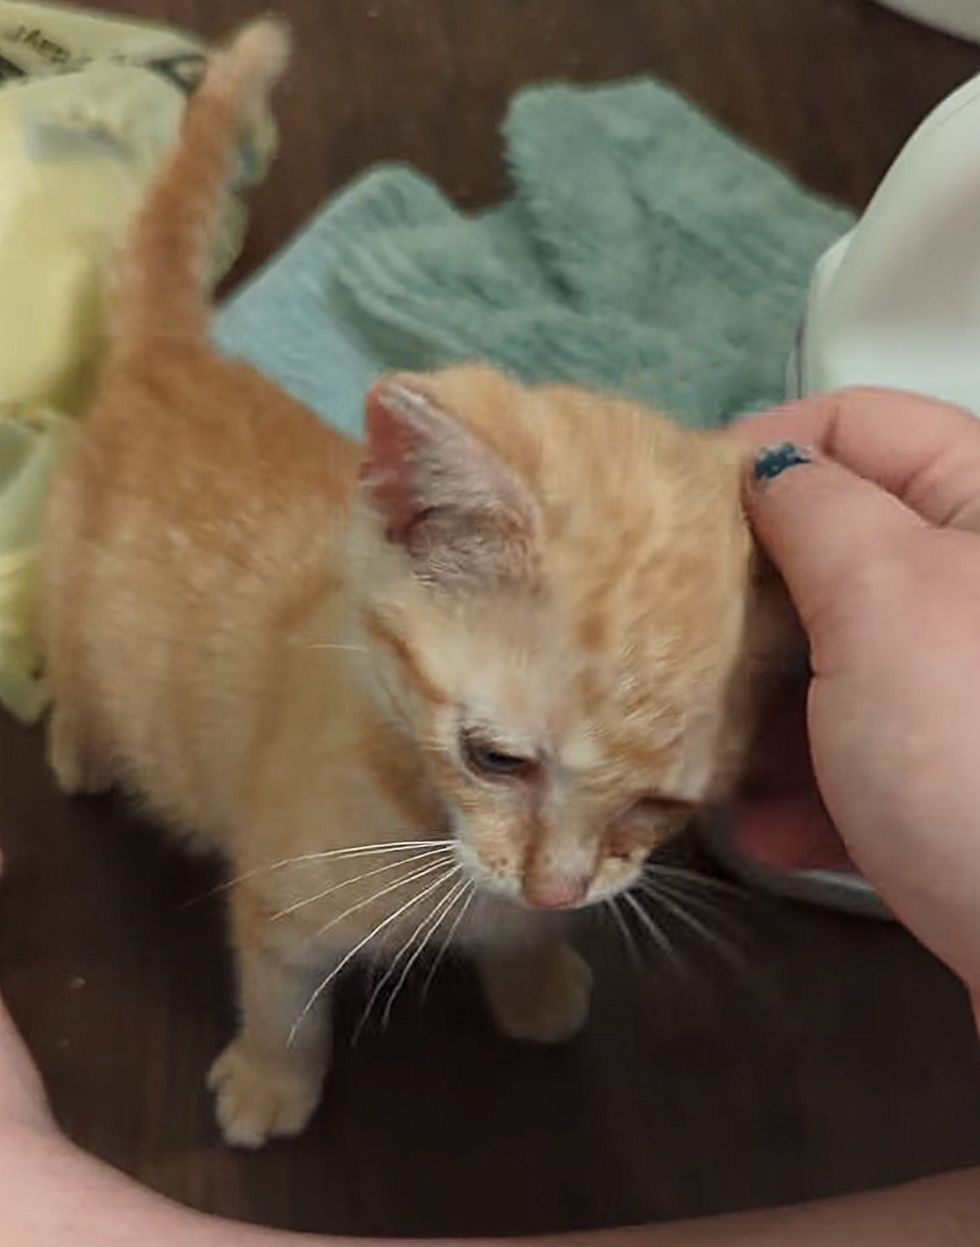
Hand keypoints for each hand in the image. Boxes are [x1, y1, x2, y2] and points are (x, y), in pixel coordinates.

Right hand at [735, 389, 979, 1008]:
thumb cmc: (970, 747)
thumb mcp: (884, 598)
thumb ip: (814, 507)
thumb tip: (766, 462)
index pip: (857, 421)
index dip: (761, 448)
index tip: (674, 514)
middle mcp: (972, 587)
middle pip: (833, 547)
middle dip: (745, 601)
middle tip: (673, 639)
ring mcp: (960, 683)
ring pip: (828, 654)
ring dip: (761, 710)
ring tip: (710, 758)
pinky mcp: (949, 768)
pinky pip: (856, 743)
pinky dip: (809, 783)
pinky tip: (775, 829)